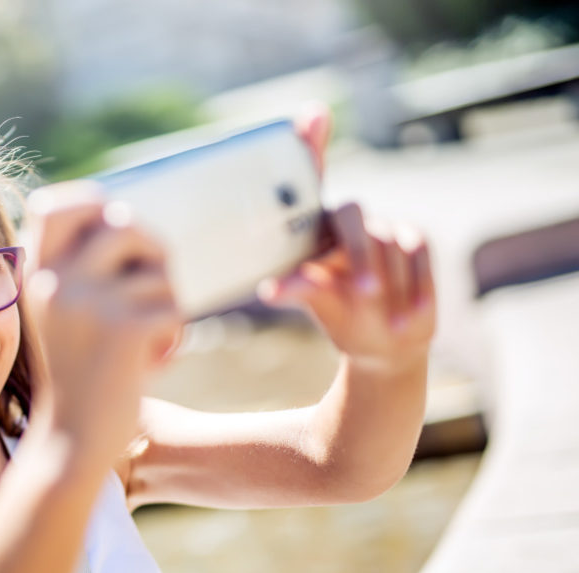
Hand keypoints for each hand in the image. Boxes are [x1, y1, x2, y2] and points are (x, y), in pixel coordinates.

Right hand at [22, 181, 181, 460]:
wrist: (70, 443)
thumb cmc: (75, 380)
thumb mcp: (62, 318)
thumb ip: (79, 271)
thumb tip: (119, 215)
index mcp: (35, 278)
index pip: (54, 205)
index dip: (92, 202)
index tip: (113, 222)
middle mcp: (55, 282)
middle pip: (121, 221)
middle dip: (153, 249)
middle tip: (159, 282)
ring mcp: (88, 303)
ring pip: (156, 270)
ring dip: (167, 301)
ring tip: (153, 337)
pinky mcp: (123, 329)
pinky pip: (172, 308)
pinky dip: (174, 336)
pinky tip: (157, 364)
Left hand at [258, 104, 436, 372]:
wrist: (386, 341)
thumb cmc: (341, 317)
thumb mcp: (318, 303)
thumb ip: (299, 289)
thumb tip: (272, 289)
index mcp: (314, 226)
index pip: (311, 176)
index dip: (311, 140)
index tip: (316, 112)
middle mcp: (346, 219)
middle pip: (350, 212)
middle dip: (357, 252)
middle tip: (364, 291)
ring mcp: (383, 226)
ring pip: (386, 244)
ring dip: (389, 285)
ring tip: (388, 325)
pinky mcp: (415, 239)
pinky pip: (418, 255)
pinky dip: (417, 287)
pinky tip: (411, 318)